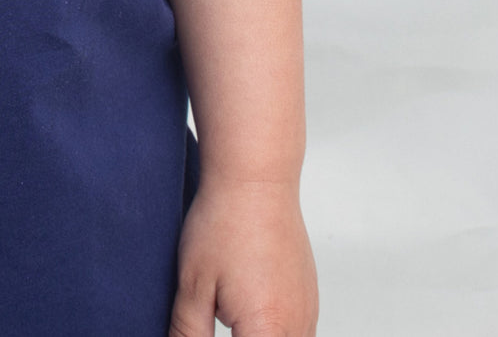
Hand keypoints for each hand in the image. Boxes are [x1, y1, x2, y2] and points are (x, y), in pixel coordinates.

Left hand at [168, 177, 317, 336]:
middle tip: (214, 323)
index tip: (201, 334)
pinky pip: (297, 335)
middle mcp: (298, 327)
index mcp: (268, 331)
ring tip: (228, 319)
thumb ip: (188, 333)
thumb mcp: (194, 285)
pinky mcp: (309, 297)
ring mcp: (308, 312)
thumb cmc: (224, 223)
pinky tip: (247, 321)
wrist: (256, 177)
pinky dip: (273, 334)